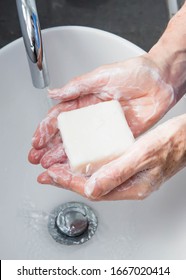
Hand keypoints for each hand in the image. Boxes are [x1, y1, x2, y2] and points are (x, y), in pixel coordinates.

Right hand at [29, 54, 174, 167]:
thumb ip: (77, 86)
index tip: (36, 140)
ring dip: (64, 157)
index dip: (45, 129)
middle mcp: (91, 117)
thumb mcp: (102, 75)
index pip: (59, 117)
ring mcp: (103, 129)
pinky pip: (101, 151)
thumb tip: (54, 93)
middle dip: (49, 147)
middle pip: (66, 135)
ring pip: (80, 146)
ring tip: (50, 166)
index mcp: (84, 101)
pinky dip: (89, 160)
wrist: (161, 82)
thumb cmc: (135, 73)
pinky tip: (78, 168)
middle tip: (37, 159)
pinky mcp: (117, 138)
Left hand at [37, 114, 185, 200]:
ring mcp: (129, 178)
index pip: (93, 189)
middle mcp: (129, 185)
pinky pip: (103, 171)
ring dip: (75, 174)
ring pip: (95, 180)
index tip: (52, 175)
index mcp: (132, 187)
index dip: (69, 181)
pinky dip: (88, 167)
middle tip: (47, 175)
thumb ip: (118, 172)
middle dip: (66, 180)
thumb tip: (93, 188)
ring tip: (57, 170)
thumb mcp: (144, 155)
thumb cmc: (172, 144)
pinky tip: (81, 162)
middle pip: (91, 187)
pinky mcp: (129, 168)